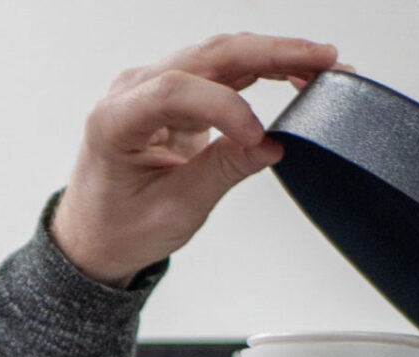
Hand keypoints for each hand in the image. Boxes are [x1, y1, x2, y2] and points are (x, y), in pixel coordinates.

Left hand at [50, 34, 345, 285]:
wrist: (94, 239)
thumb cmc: (118, 230)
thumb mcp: (172, 211)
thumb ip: (222, 171)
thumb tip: (272, 143)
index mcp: (112, 122)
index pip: (175, 90)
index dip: (224, 107)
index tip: (259, 135)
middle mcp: (130, 92)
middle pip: (208, 56)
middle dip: (270, 54)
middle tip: (325, 61)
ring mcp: (152, 86)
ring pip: (221, 55)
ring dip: (275, 55)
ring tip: (323, 65)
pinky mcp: (174, 93)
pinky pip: (223, 71)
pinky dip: (262, 68)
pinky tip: (297, 70)